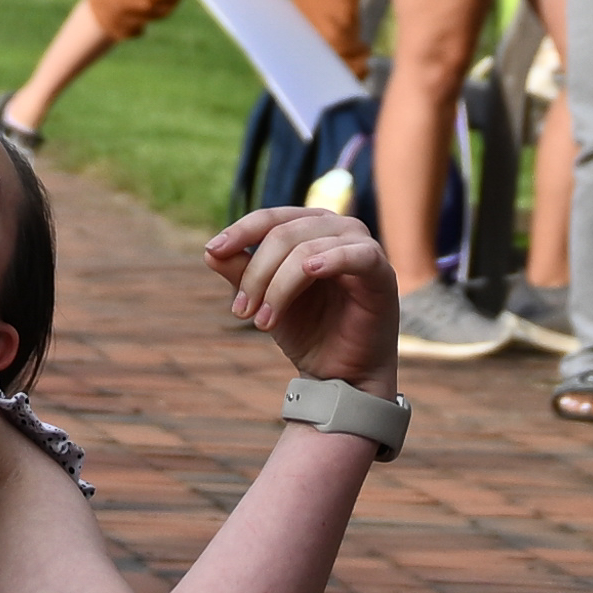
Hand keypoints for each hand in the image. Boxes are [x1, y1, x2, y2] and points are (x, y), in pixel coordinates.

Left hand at [207, 201, 398, 394]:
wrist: (339, 374)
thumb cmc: (307, 331)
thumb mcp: (266, 299)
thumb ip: (242, 272)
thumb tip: (210, 251)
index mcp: (310, 228)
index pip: (270, 218)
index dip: (240, 231)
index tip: (213, 251)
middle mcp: (337, 228)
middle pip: (284, 234)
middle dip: (256, 275)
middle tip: (241, 312)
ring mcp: (362, 247)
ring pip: (307, 250)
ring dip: (278, 287)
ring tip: (263, 323)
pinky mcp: (382, 272)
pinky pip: (357, 255)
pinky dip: (332, 260)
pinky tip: (312, 270)